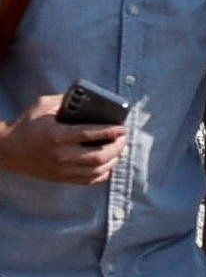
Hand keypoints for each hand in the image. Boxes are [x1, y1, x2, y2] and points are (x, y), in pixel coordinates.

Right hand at [0, 96, 125, 184]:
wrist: (8, 150)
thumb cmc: (27, 125)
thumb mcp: (43, 106)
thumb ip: (65, 99)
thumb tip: (89, 96)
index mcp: (57, 136)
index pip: (90, 134)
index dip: (111, 131)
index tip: (123, 128)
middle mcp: (61, 155)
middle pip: (99, 156)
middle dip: (118, 147)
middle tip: (124, 138)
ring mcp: (62, 170)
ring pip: (97, 170)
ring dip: (114, 160)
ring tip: (120, 149)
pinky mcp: (62, 178)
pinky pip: (90, 180)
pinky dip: (104, 173)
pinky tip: (109, 163)